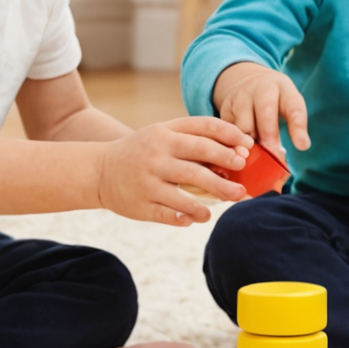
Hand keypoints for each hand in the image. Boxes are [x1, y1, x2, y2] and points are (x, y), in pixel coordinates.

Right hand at [97, 117, 251, 224]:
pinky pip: (169, 216)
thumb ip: (196, 139)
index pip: (204, 129)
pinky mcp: (141, 206)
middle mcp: (156, 156)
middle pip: (198, 164)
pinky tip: (197, 217)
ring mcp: (147, 182)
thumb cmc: (144, 150)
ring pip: (186, 195)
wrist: (100, 171)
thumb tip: (238, 153)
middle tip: (243, 183)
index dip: (230, 136)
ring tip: (227, 201)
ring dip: (212, 200)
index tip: (248, 148)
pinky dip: (187, 218)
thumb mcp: (163, 134)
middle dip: (226, 172)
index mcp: (164, 134)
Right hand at [212, 62, 311, 160]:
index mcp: (283, 87)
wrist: (251, 84)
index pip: (294, 106)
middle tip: (273, 154)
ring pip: (244, 124)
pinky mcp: (225, 107)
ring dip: (250, 142)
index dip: (298, 127)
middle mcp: (261, 87)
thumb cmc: (277, 102)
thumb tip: (283, 158)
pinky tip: (240, 149)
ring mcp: (240, 95)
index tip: (302, 146)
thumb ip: (293, 127)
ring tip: (255, 153)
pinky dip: (235, 143)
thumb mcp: (289, 106)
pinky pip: (228, 130)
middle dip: (270, 135)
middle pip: (266, 112)